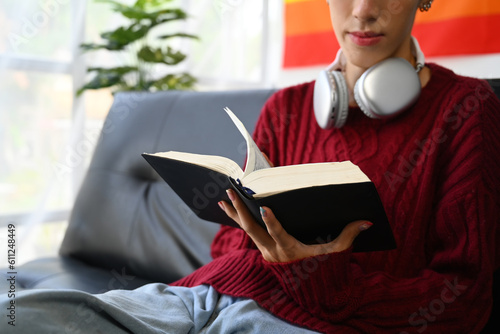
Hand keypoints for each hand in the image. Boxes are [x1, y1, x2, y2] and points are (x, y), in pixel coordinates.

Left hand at [219, 189, 372, 262]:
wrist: (311, 288)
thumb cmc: (324, 267)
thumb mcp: (336, 253)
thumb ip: (349, 236)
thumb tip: (367, 222)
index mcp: (290, 251)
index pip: (278, 235)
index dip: (271, 222)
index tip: (264, 208)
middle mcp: (273, 252)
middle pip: (253, 230)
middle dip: (241, 211)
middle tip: (231, 193)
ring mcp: (265, 251)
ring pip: (246, 231)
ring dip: (234, 215)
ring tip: (222, 199)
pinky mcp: (263, 249)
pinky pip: (248, 233)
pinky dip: (238, 220)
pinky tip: (229, 209)